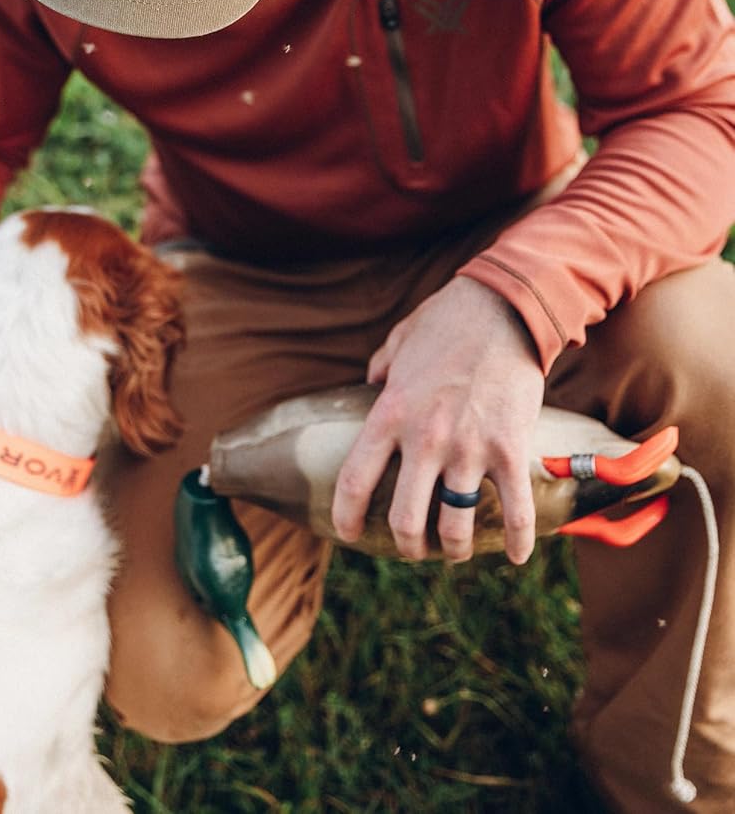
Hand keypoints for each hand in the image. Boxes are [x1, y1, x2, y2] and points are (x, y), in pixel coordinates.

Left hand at [331, 280, 543, 564]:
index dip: (348, 518)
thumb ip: (381, 369)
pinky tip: (516, 557)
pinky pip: (516, 511)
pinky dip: (517, 542)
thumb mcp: (399, 343)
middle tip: (414, 547)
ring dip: (456, 547)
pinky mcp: (511, 449)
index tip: (351, 533)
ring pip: (457, 525)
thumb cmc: (447, 321)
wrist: (505, 308)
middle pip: (406, 520)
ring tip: (456, 548)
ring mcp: (469, 447)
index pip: (354, 481)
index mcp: (390, 413)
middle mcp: (425, 438)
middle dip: (408, 545)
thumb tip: (371, 382)